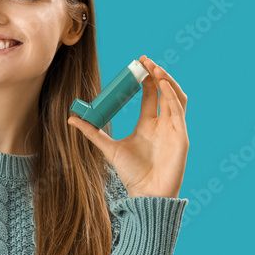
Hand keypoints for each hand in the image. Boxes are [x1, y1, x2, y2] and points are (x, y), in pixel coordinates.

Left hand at [67, 54, 188, 198]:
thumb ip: (92, 132)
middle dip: (157, 74)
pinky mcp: (182, 136)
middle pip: (165, 91)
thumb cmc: (131, 173)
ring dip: (167, 81)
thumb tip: (72, 118)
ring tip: (154, 68)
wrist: (145, 193)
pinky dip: (172, 96)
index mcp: (149, 123)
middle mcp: (164, 123)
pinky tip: (162, 85)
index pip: (151, 95)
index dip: (146, 79)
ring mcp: (174, 128)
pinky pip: (179, 111)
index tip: (137, 64)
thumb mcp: (108, 148)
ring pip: (176, 97)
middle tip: (145, 60)